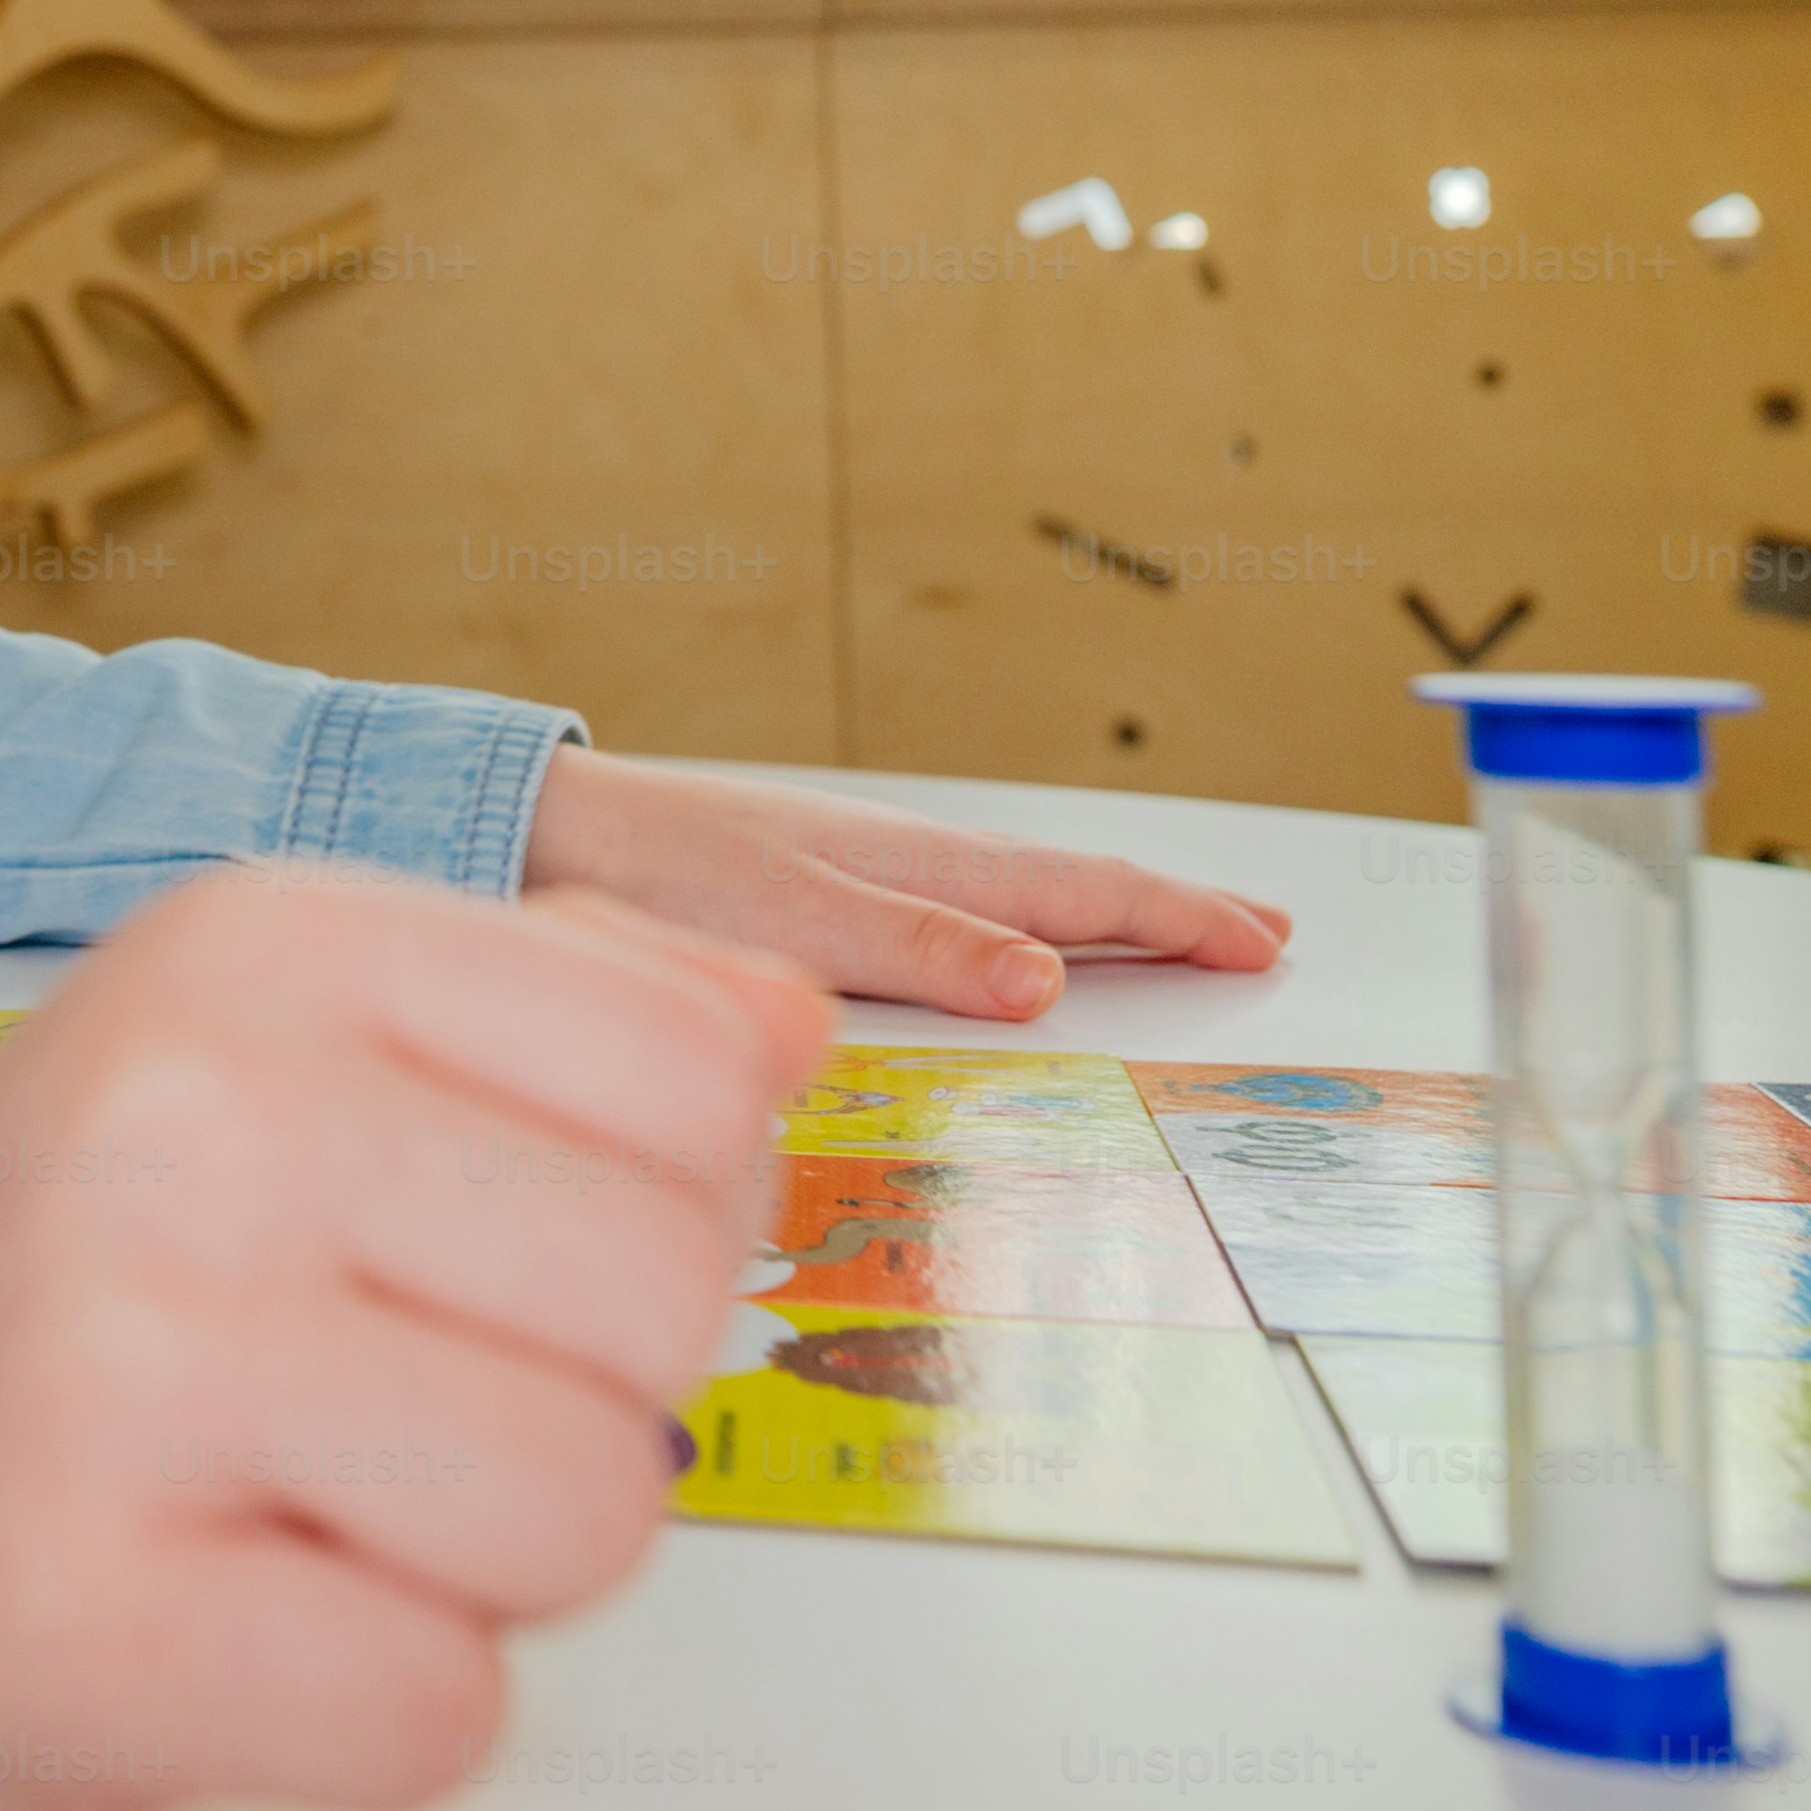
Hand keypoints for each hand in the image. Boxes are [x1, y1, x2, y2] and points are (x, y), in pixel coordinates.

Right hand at [0, 864, 829, 1810]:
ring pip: (590, 1511)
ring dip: (488, 1564)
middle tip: (379, 1401)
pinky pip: (444, 1708)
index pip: (705, 1085)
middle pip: (668, 1304)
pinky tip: (231, 1620)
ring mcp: (118, 1363)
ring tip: (305, 1509)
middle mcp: (187, 1117)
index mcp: (264, 945)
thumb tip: (785, 1023)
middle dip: (577, 1394)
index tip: (490, 1253)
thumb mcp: (286, 1043)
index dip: (654, 1211)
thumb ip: (558, 1014)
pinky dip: (377, 1711)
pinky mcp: (78, 1611)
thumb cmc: (60, 1265)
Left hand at [513, 746, 1291, 1017]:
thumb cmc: (659, 875)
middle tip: (1266, 929)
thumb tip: (1051, 978)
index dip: (1178, 919)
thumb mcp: (799, 922)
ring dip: (1106, 914)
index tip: (1265, 940)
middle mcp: (906, 859)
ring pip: (1021, 895)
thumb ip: (922, 946)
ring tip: (1174, 927)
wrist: (544, 832)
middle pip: (1070, 887)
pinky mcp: (822, 890)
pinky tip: (1015, 939)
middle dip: (1171, 909)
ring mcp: (866, 869)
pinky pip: (963, 909)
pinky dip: (1026, 922)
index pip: (1082, 893)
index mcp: (920, 865)